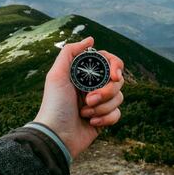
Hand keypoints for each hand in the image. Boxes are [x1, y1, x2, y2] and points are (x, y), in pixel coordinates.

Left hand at [34, 36, 124, 157]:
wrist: (56, 135)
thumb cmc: (54, 104)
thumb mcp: (56, 74)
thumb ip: (70, 52)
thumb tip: (91, 39)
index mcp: (84, 74)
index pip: (109, 62)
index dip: (116, 66)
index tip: (114, 76)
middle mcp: (93, 86)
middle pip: (118, 80)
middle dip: (106, 91)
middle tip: (89, 99)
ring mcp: (100, 102)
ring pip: (119, 97)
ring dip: (102, 107)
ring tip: (85, 112)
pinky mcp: (104, 118)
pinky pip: (117, 114)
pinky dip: (106, 119)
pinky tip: (91, 123)